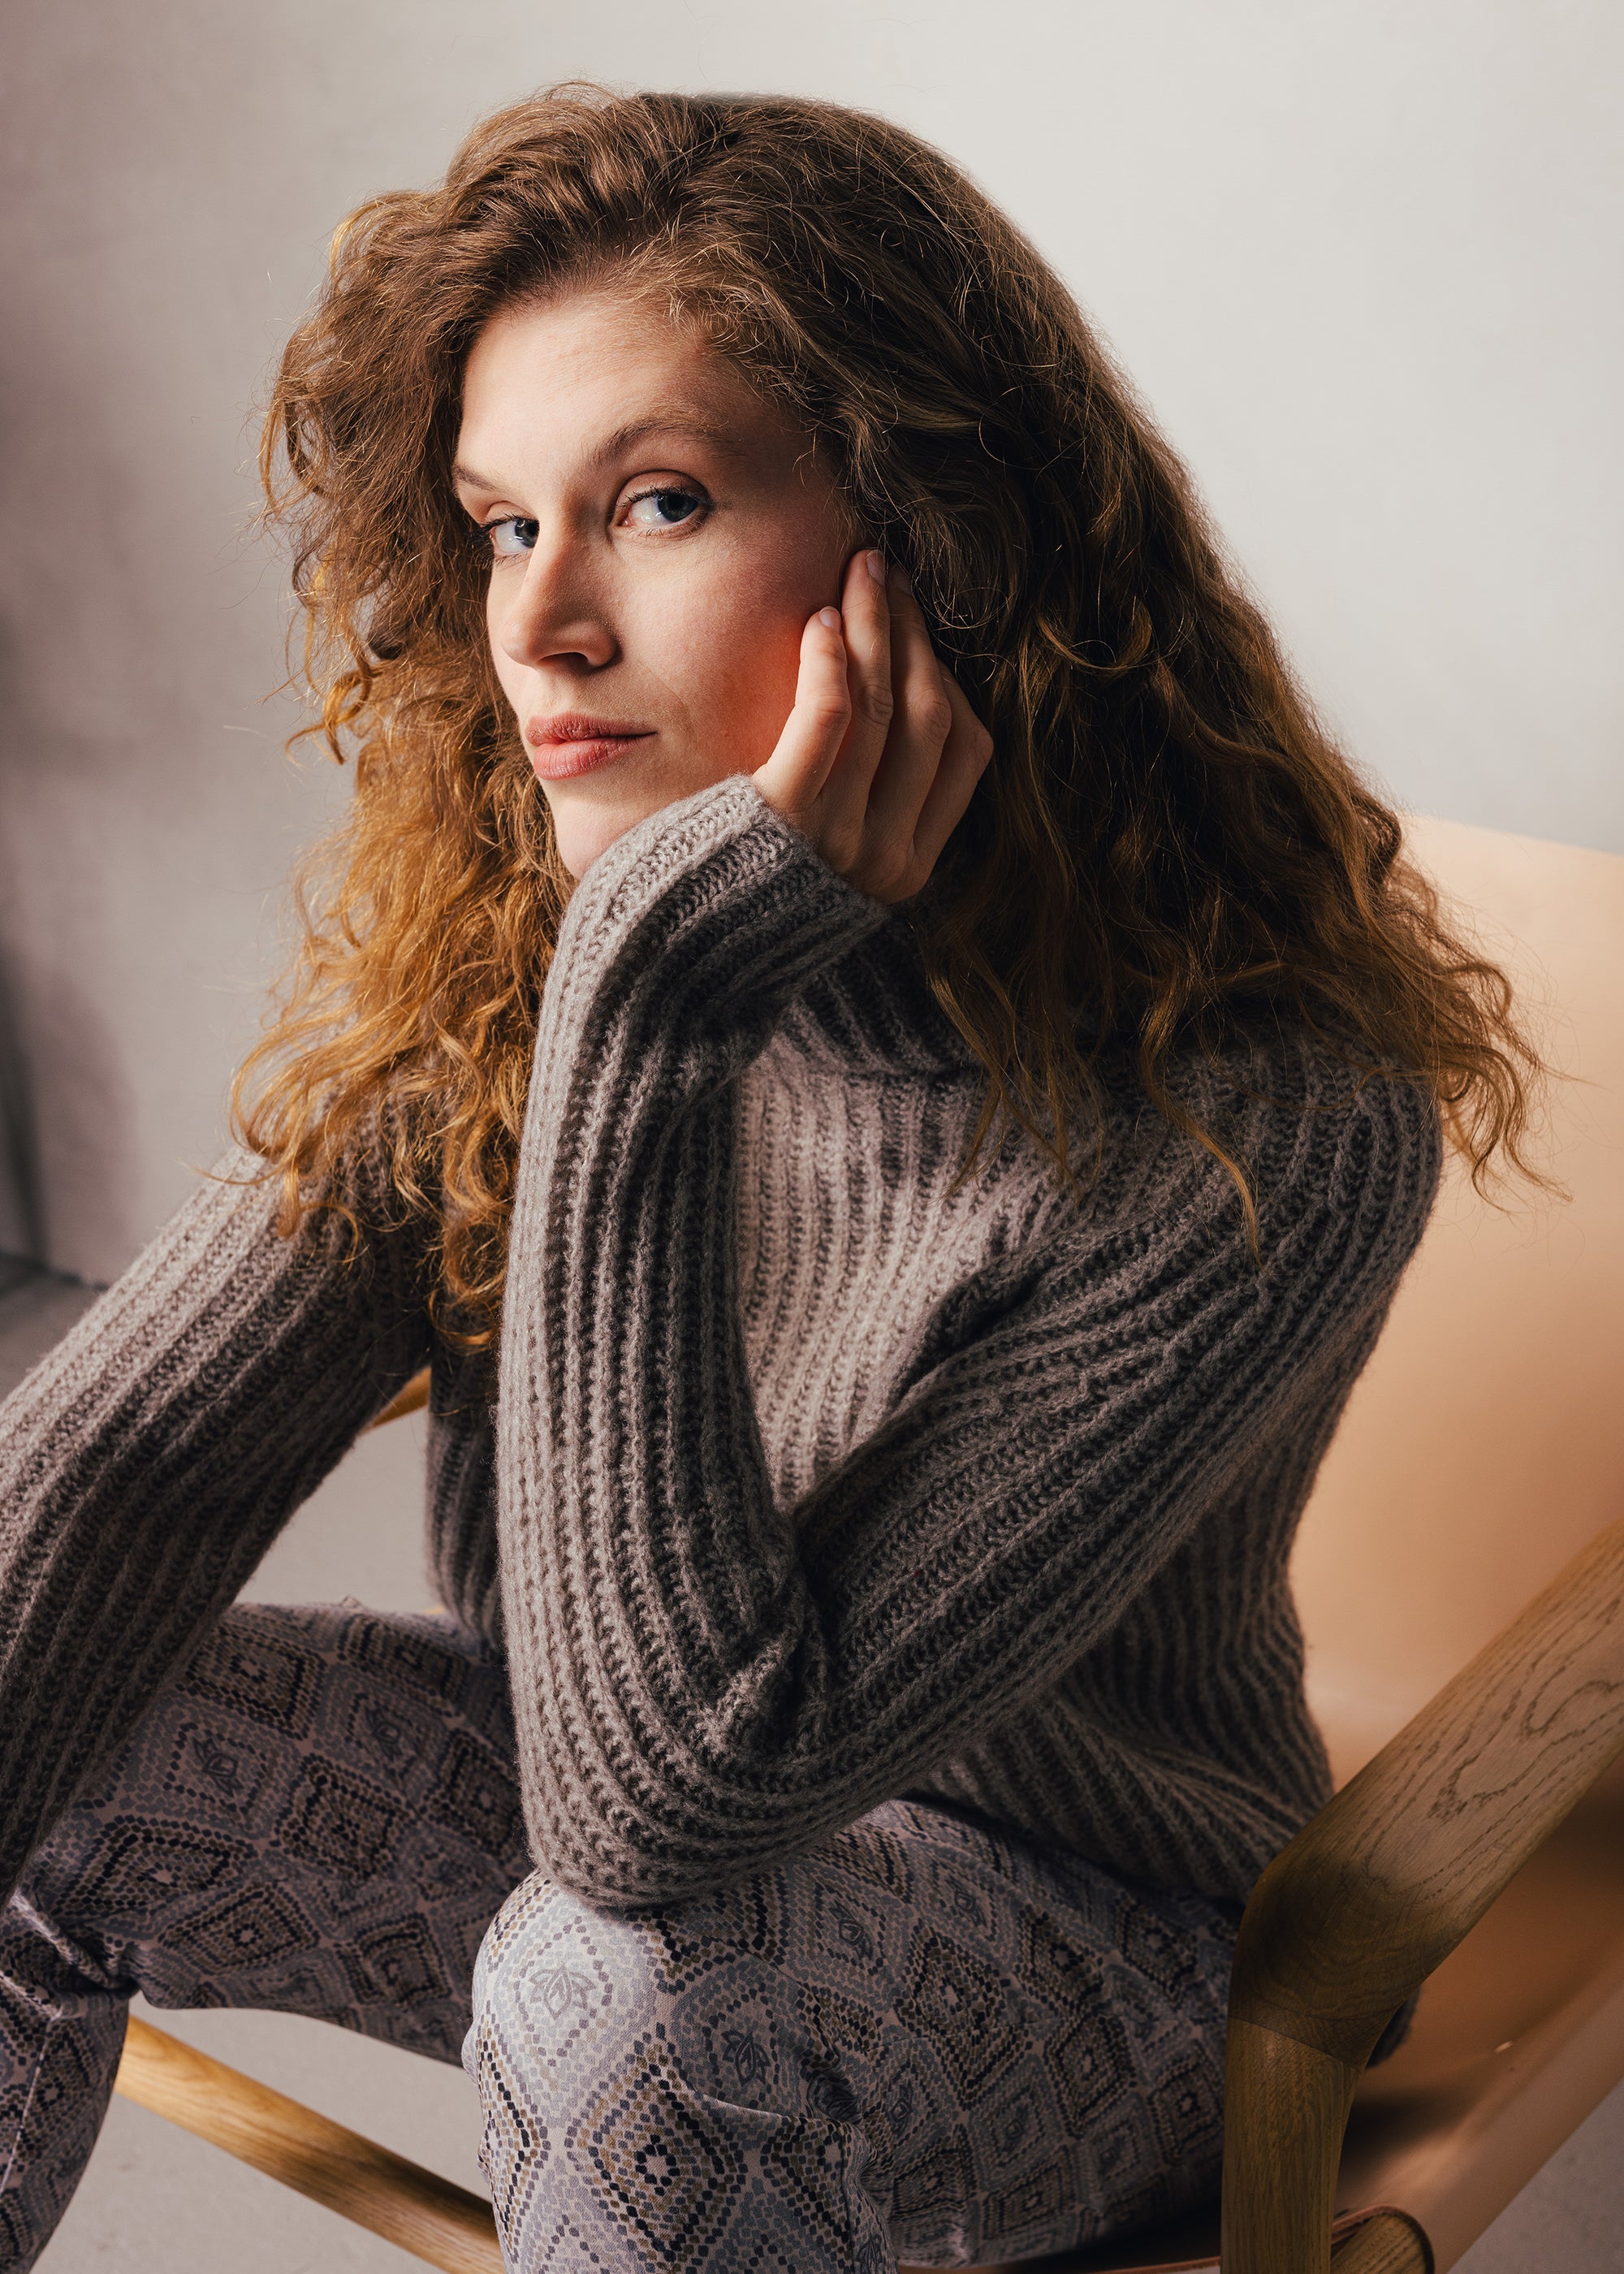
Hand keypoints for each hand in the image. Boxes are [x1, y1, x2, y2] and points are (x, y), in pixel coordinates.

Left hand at [753, 550, 993, 903]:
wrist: (674, 952)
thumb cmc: (742, 888)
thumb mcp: (828, 861)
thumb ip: (871, 809)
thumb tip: (897, 707)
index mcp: (910, 868)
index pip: (965, 751)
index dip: (948, 678)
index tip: (917, 631)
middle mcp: (887, 856)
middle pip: (927, 715)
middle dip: (913, 632)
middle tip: (889, 574)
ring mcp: (841, 837)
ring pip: (881, 704)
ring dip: (874, 623)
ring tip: (860, 570)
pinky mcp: (787, 811)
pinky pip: (827, 718)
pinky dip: (830, 659)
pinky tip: (820, 616)